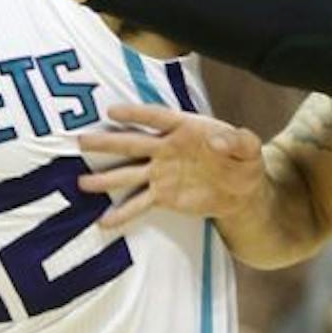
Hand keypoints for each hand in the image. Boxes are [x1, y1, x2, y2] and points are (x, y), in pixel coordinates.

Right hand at [76, 103, 263, 230]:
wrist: (242, 189)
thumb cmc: (244, 161)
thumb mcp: (250, 149)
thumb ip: (239, 141)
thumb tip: (217, 140)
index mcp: (185, 128)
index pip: (157, 117)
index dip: (136, 114)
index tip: (112, 111)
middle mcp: (166, 148)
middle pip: (133, 143)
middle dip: (108, 142)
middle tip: (81, 141)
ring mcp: (161, 172)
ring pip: (129, 174)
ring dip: (105, 179)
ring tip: (81, 183)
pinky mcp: (162, 195)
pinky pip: (139, 204)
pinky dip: (122, 213)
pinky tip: (103, 221)